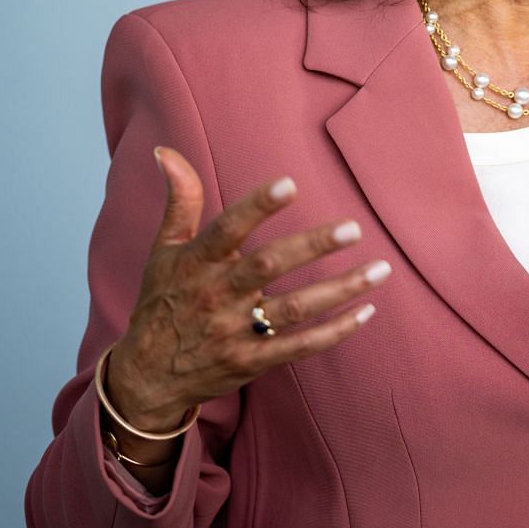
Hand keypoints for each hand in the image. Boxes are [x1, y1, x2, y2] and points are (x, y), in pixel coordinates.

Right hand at [104, 147, 387, 430]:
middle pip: (269, 266)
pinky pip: (300, 347)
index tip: (290, 184)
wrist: (147, 377)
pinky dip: (335, 332)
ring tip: (381, 269)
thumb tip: (165, 150)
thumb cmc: (162, 302)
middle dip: (313, 246)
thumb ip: (180, 200)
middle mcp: (217, 295)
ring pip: (295, 308)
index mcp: (197, 263)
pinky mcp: (252, 362)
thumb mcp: (165, 251)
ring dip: (341, 289)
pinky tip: (366, 311)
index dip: (257, 206)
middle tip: (354, 228)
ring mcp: (235, 332)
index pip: (227, 228)